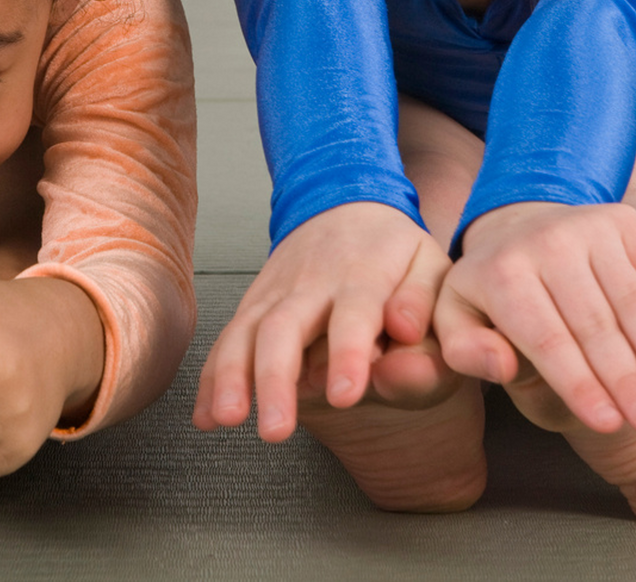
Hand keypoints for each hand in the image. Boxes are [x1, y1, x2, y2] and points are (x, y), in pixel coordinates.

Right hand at [192, 202, 447, 441]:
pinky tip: (206, 416)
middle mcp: (311, 283)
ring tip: (226, 419)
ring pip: (246, 332)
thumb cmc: (394, 250)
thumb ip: (423, 301)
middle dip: (275, 379)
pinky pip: (229, 339)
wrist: (346, 204)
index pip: (353, 314)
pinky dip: (212, 377)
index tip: (344, 395)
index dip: (347, 354)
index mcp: (363, 274)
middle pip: (285, 327)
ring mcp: (276, 292)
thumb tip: (405, 329)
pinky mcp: (254, 303)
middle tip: (276, 431)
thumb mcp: (430, 263)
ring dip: (232, 376)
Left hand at [435, 201, 635, 433]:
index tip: (607, 426)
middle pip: (594, 323)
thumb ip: (468, 352)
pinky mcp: (624, 221)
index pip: (546, 339)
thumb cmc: (491, 300)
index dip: (579, 385)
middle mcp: (545, 239)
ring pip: (633, 300)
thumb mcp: (458, 326)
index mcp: (498, 272)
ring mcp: (588, 224)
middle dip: (626, 380)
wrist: (518, 229)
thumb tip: (502, 364)